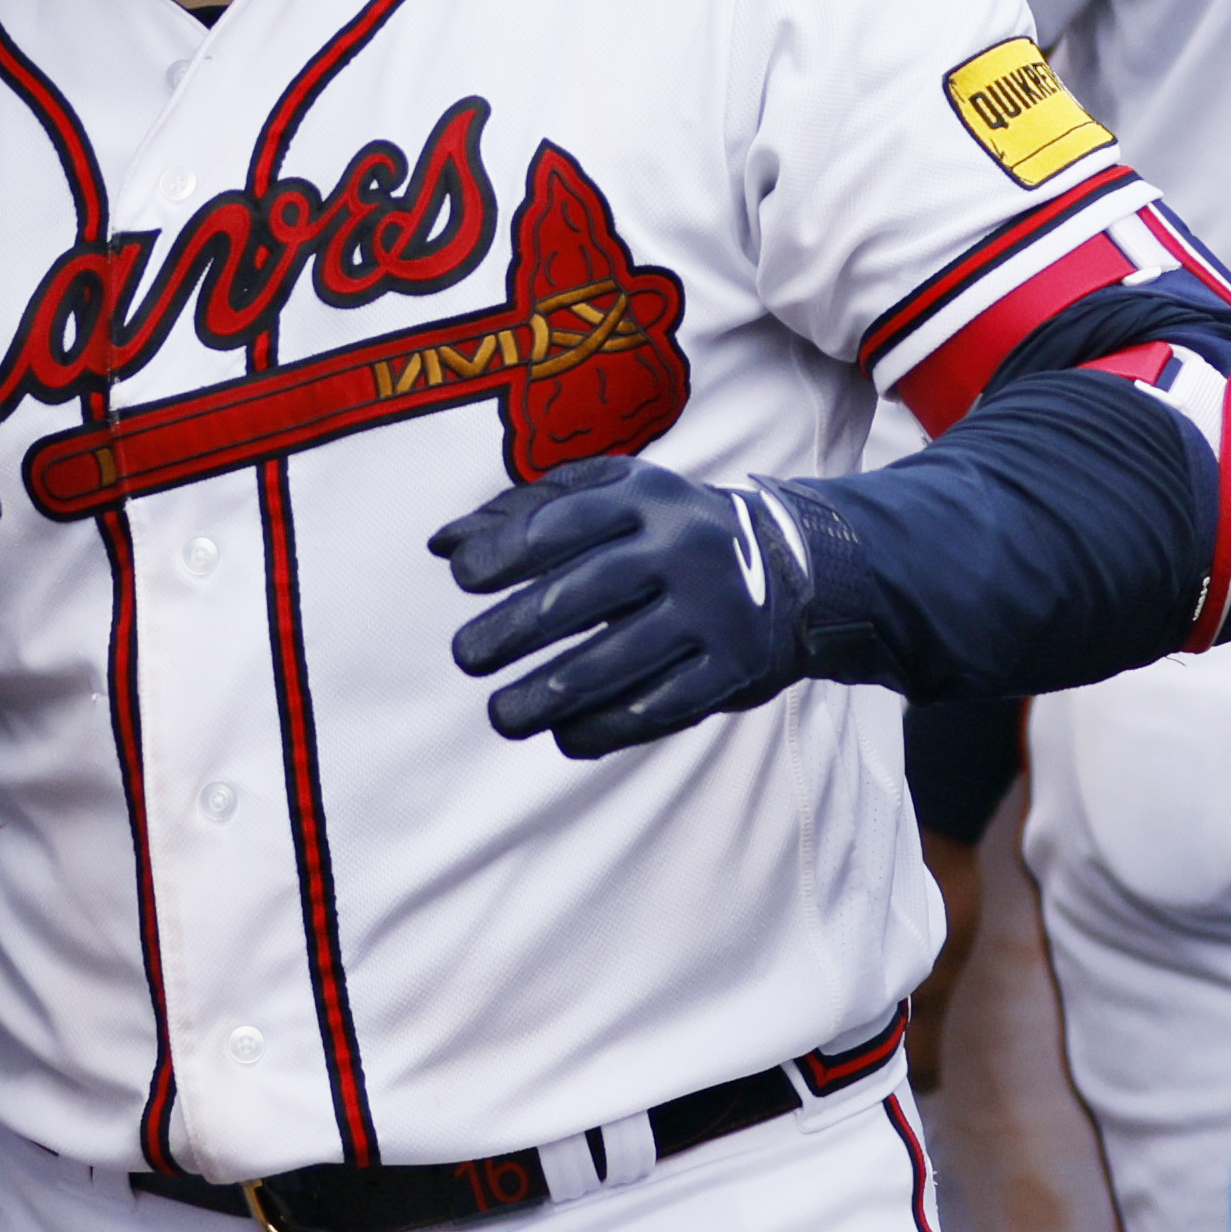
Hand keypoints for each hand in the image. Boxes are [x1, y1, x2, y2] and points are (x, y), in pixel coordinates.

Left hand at [431, 456, 812, 758]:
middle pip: (584, 593)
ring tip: (501, 715)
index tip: (463, 580)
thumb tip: (442, 544)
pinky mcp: (735, 666)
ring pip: (619, 660)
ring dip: (549, 695)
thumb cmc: (663, 531)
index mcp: (646, 496)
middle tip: (465, 656)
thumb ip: (525, 513)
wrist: (788, 567)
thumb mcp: (609, 499)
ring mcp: (714, 609)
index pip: (563, 522)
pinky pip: (662, 705)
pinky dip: (608, 725)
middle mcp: (683, 548)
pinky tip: (564, 735)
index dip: (505, 550)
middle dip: (514, 630)